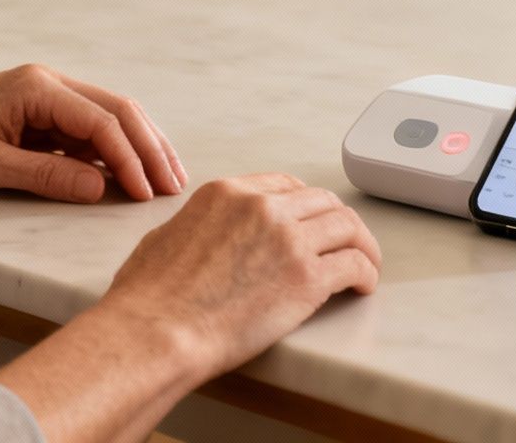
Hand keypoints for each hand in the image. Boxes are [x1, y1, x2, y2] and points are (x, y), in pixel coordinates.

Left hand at [0, 64, 186, 202]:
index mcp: (37, 88)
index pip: (101, 122)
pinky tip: (130, 176)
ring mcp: (48, 96)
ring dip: (138, 147)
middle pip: (118, 110)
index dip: (130, 159)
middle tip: (174, 186)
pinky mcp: (42, 113)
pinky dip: (114, 152)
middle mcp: (49, 84)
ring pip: (109, 117)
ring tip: (165, 181)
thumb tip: (101, 188)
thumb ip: (45, 176)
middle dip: (150, 148)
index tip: (147, 194)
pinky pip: (89, 130)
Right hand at [97, 173, 381, 377]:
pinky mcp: (307, 277)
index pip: (285, 184)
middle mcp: (262, 207)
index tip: (313, 219)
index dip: (306, 203)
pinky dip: (366, 272)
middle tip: (347, 240)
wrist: (158, 330)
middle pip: (321, 201)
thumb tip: (202, 238)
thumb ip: (195, 227)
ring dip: (362, 244)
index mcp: (227, 193)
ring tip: (366, 262)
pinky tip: (363, 285)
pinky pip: (354, 264)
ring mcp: (288, 239)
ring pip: (347, 226)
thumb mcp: (165, 237)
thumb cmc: (149, 297)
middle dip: (338, 220)